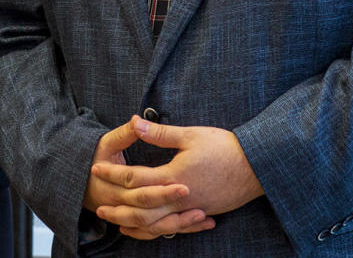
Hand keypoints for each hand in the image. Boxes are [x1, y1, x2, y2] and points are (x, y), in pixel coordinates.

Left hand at [91, 116, 263, 232]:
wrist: (257, 166)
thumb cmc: (224, 147)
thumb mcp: (190, 135)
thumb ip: (159, 133)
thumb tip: (134, 121)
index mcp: (172, 176)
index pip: (134, 178)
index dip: (112, 174)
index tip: (96, 169)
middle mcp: (179, 198)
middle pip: (140, 209)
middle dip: (117, 209)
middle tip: (98, 209)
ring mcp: (190, 209)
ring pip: (156, 224)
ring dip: (134, 225)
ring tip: (118, 225)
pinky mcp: (201, 213)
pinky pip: (173, 227)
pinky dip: (157, 231)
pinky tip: (149, 230)